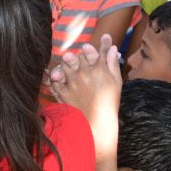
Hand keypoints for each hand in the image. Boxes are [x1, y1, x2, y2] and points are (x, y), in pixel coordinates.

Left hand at [47, 35, 121, 152]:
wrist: (97, 124)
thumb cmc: (109, 103)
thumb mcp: (116, 82)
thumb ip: (113, 64)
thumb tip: (113, 48)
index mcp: (99, 70)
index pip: (97, 53)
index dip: (93, 47)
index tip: (88, 46)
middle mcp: (85, 73)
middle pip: (78, 58)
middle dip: (76, 55)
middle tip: (73, 55)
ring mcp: (72, 82)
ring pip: (64, 65)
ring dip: (64, 63)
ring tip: (64, 63)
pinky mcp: (63, 92)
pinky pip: (55, 80)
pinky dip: (54, 77)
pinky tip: (56, 75)